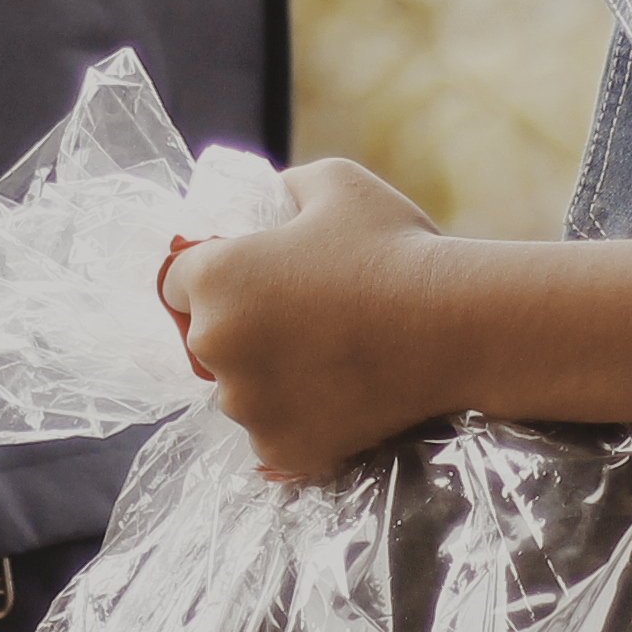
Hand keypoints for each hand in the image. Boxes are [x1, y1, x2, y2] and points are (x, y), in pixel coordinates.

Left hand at [160, 160, 452, 479]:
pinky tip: (338, 393)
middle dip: (240, 331)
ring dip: (266, 380)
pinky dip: (297, 419)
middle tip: (299, 321)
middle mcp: (216, 346)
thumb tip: (270, 194)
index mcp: (215, 278)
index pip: (174, 283)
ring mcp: (248, 405)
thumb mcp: (335, 183)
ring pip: (239, 392)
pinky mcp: (282, 448)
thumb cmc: (394, 248)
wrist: (456, 325)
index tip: (250, 283)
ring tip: (327, 358)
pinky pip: (273, 432)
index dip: (208, 279)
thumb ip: (285, 185)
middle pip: (206, 342)